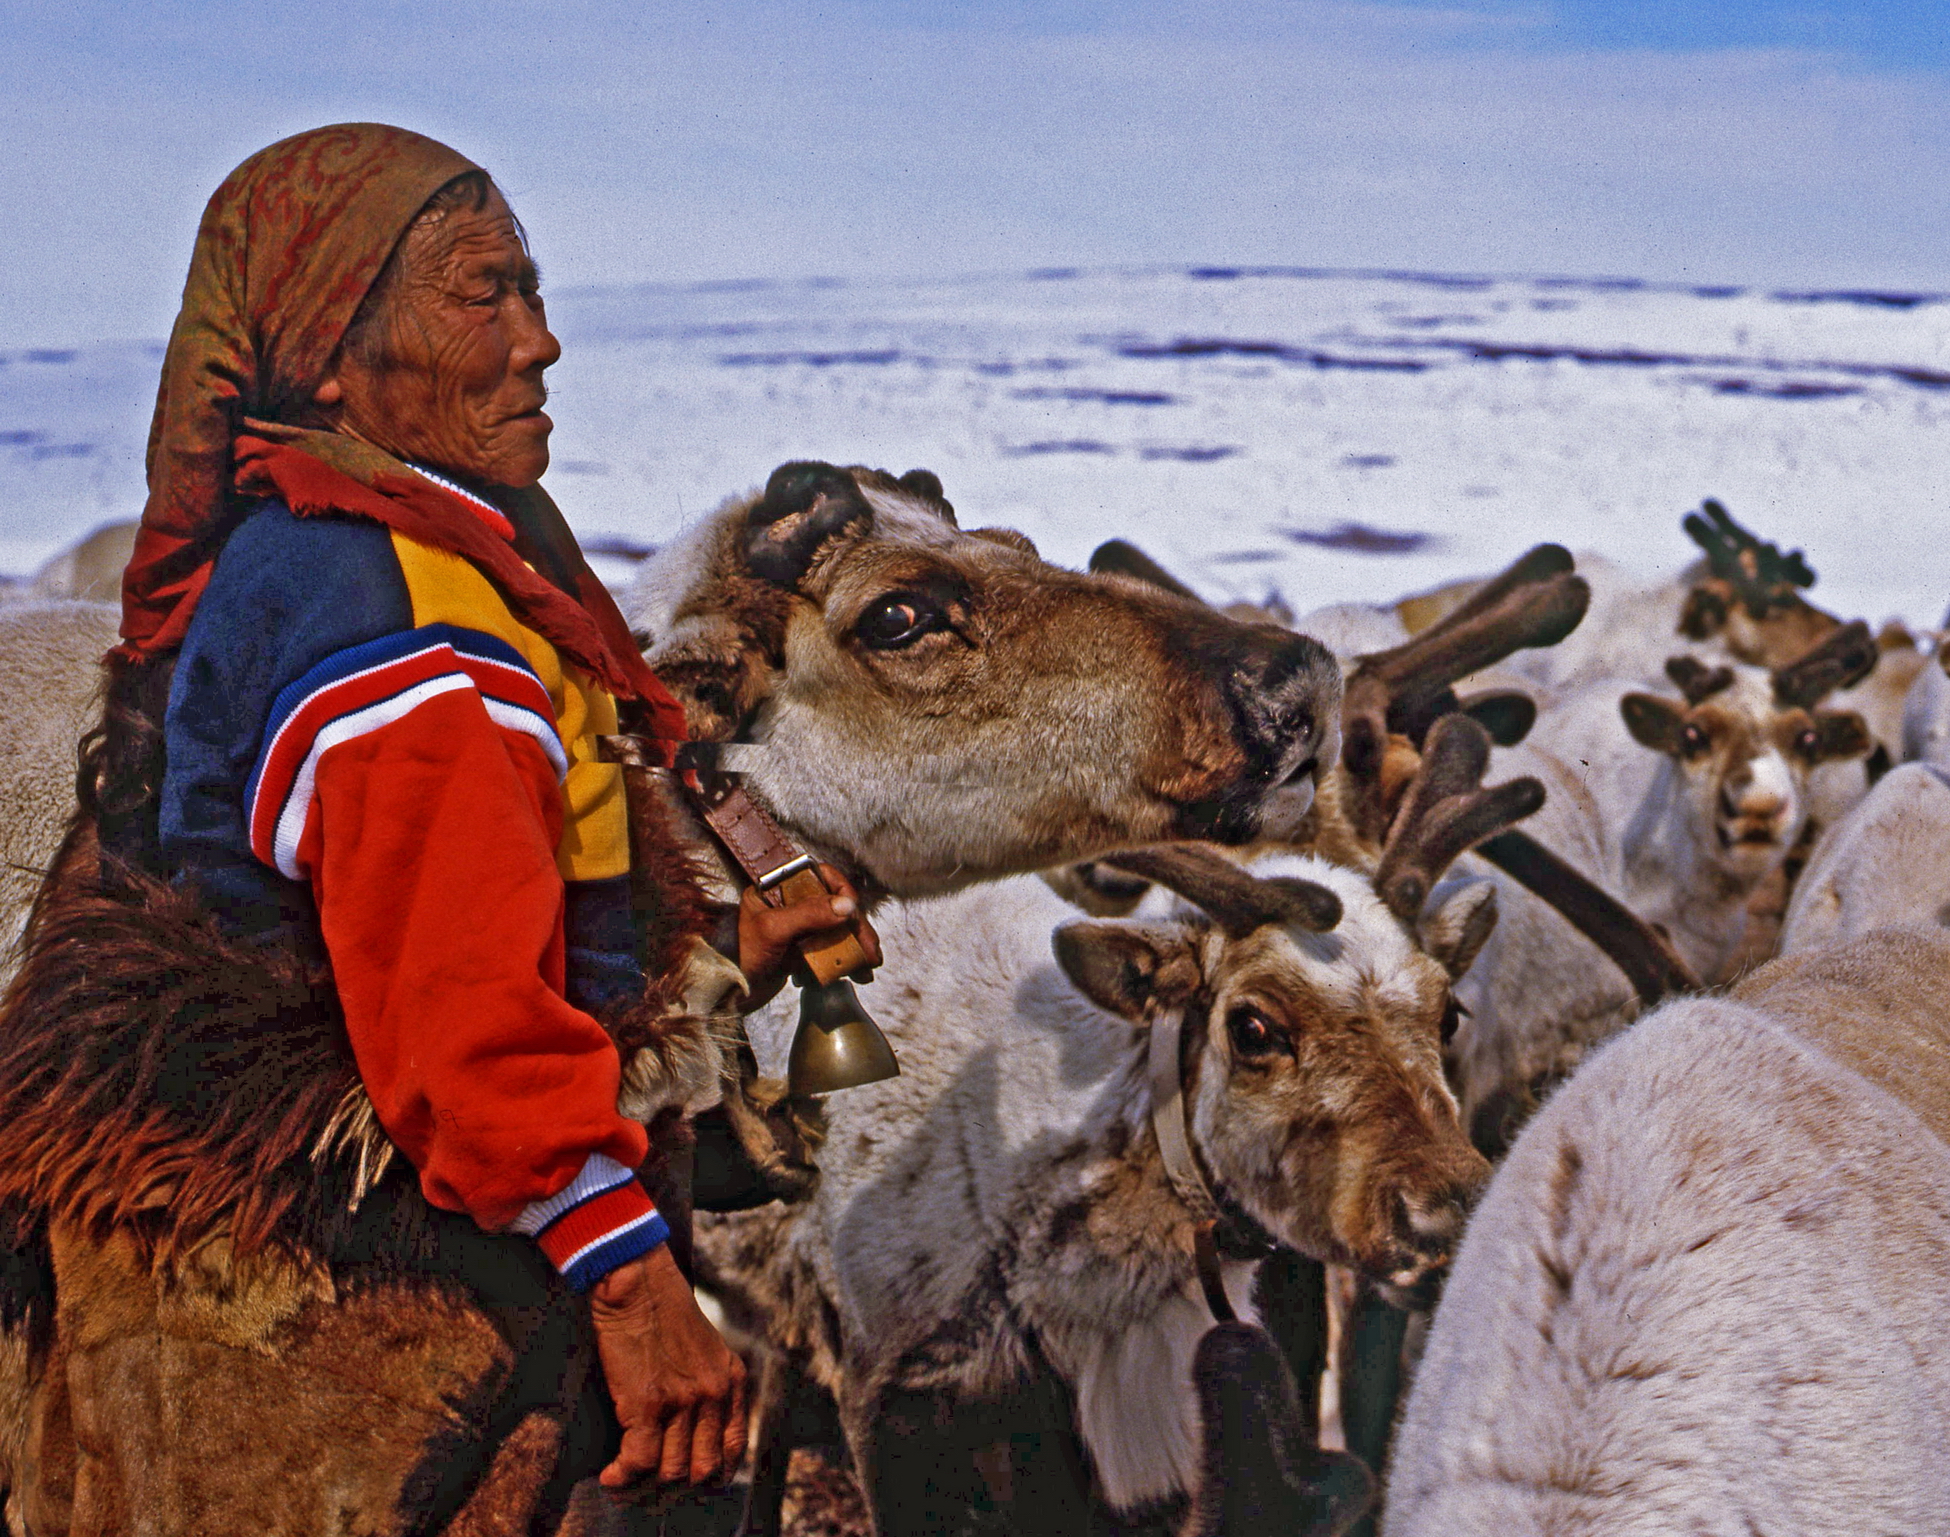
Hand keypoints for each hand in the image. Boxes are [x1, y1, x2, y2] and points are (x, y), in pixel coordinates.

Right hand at [590, 1245, 747, 1487]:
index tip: (694, 1482)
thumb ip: (710, 1386)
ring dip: (647, 1483)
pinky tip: (611, 1475)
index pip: (734, 1450)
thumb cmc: (664, 1311)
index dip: (714, 1475)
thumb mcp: (707, 1348)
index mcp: (732, 1382)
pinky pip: (639, 1461)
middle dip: (678, 1484)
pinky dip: (622, 1475)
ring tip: (629, 1478)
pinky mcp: (647, 1403)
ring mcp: (682, 1402)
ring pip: (671, 1471)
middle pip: (703, 1470)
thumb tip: (695, 1432)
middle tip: (654, 1483)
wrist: (639, 1283)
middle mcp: (714, 1395)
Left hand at [737, 864, 883, 1010]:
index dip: (842, 891)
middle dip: (857, 928)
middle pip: (835, 905)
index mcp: (779, 888)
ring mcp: (798, 927)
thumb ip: (808, 914)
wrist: (727, 994)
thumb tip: (848, 906)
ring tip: (868, 967)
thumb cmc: (741, 956)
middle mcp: (791, 903)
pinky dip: (845, 960)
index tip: (853, 913)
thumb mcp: (774, 930)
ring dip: (856, 946)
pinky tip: (855, 975)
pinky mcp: (802, 949)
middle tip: (871, 952)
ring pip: (838, 928)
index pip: (820, 876)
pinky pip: (831, 949)